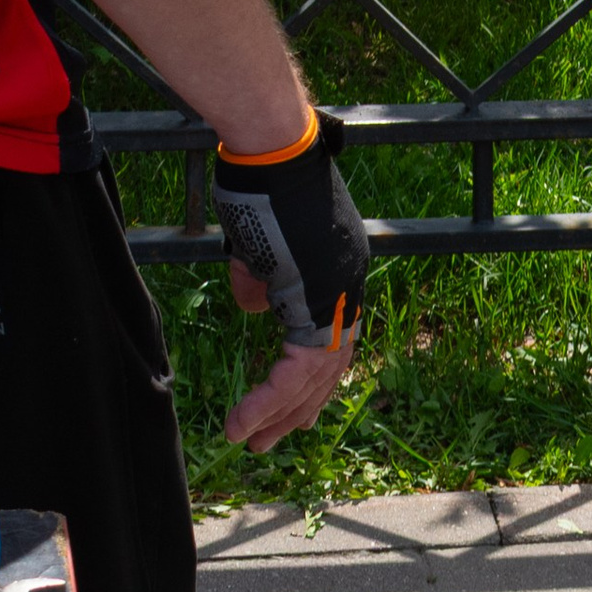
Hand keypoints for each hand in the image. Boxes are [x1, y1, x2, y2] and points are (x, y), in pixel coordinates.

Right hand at [211, 110, 368, 452]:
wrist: (272, 151)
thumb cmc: (261, 184)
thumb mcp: (259, 245)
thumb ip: (262, 283)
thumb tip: (256, 310)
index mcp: (338, 272)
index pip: (330, 339)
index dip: (307, 378)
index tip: (283, 406)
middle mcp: (347, 287)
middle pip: (329, 366)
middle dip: (295, 409)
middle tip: (265, 440)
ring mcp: (339, 293)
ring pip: (315, 376)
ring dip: (279, 414)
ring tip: (248, 440)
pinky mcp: (320, 300)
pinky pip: (298, 369)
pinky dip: (270, 399)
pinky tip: (244, 419)